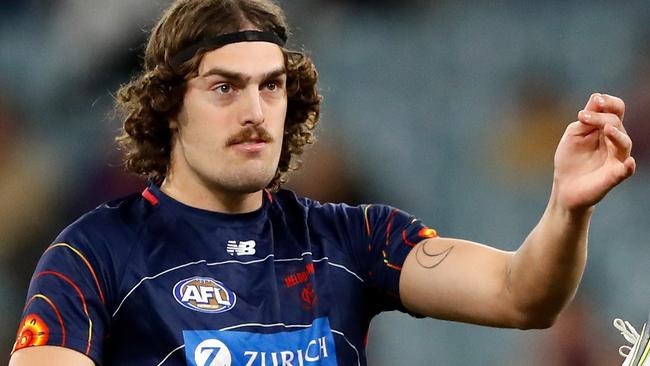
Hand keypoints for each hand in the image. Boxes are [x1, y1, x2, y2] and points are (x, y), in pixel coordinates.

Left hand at [552, 93, 634, 211]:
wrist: (564, 186)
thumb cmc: (570, 158)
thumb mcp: (574, 133)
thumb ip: (586, 118)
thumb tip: (597, 97)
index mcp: (606, 128)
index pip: (616, 110)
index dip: (609, 103)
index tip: (596, 100)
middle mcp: (615, 141)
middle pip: (617, 122)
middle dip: (600, 117)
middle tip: (582, 116)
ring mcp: (617, 158)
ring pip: (624, 143)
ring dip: (616, 134)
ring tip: (606, 129)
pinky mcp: (614, 176)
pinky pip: (626, 170)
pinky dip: (628, 166)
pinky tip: (628, 162)